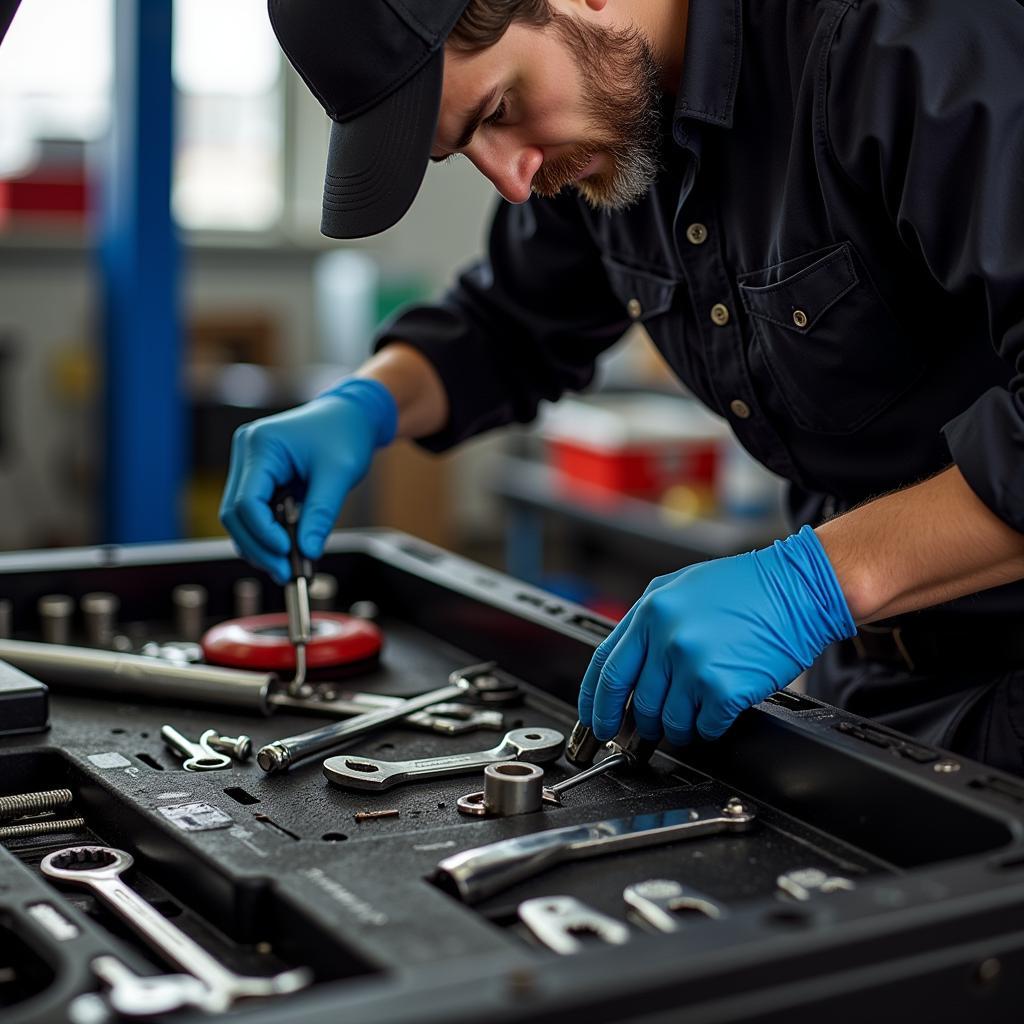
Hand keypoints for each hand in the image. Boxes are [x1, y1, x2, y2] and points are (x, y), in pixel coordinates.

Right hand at [219, 378, 396, 582]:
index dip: (264, 534)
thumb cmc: (345, 435)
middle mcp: (246, 451)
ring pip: (239, 518)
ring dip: (260, 545)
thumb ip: (321, 514)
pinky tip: (286, 551)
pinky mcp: (256, 476)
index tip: (288, 554)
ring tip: (288, 567)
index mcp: (262, 444)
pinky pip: (253, 512)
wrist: (350, 416)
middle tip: (286, 573)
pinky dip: (266, 534)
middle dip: (259, 547)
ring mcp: (247, 463)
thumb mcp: (339, 474)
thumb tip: (309, 552)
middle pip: (235, 514)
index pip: (247, 501)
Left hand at [577, 526, 855, 745]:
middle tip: (644, 731)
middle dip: (638, 724)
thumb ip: (650, 623)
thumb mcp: (682, 588)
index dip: (595, 703)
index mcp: (649, 610)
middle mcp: (665, 636)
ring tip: (692, 716)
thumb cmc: (746, 587)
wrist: (798, 587)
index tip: (594, 722)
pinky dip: (708, 728)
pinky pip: (703, 727)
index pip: (605, 668)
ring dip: (677, 728)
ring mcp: (692, 663)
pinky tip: (718, 711)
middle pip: (635, 701)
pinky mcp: (722, 688)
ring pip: (667, 720)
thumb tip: (629, 666)